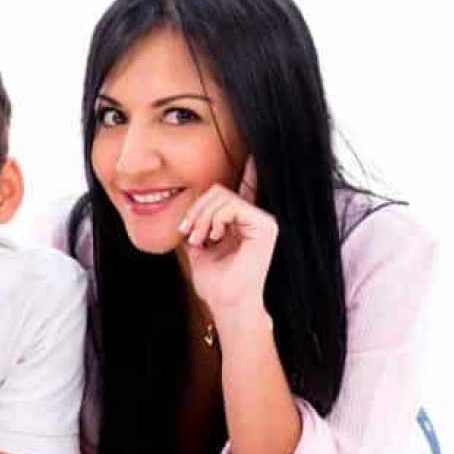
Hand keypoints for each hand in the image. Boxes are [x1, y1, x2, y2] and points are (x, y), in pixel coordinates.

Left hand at [179, 159, 275, 327]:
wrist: (225, 303)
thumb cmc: (213, 282)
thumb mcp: (197, 246)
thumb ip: (197, 225)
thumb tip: (188, 210)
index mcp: (242, 220)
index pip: (245, 186)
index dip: (249, 167)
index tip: (251, 150)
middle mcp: (255, 217)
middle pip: (218, 189)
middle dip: (196, 208)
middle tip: (188, 232)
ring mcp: (264, 220)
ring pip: (221, 194)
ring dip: (200, 216)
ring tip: (198, 239)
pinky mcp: (266, 225)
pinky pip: (231, 204)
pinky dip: (213, 218)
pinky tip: (213, 237)